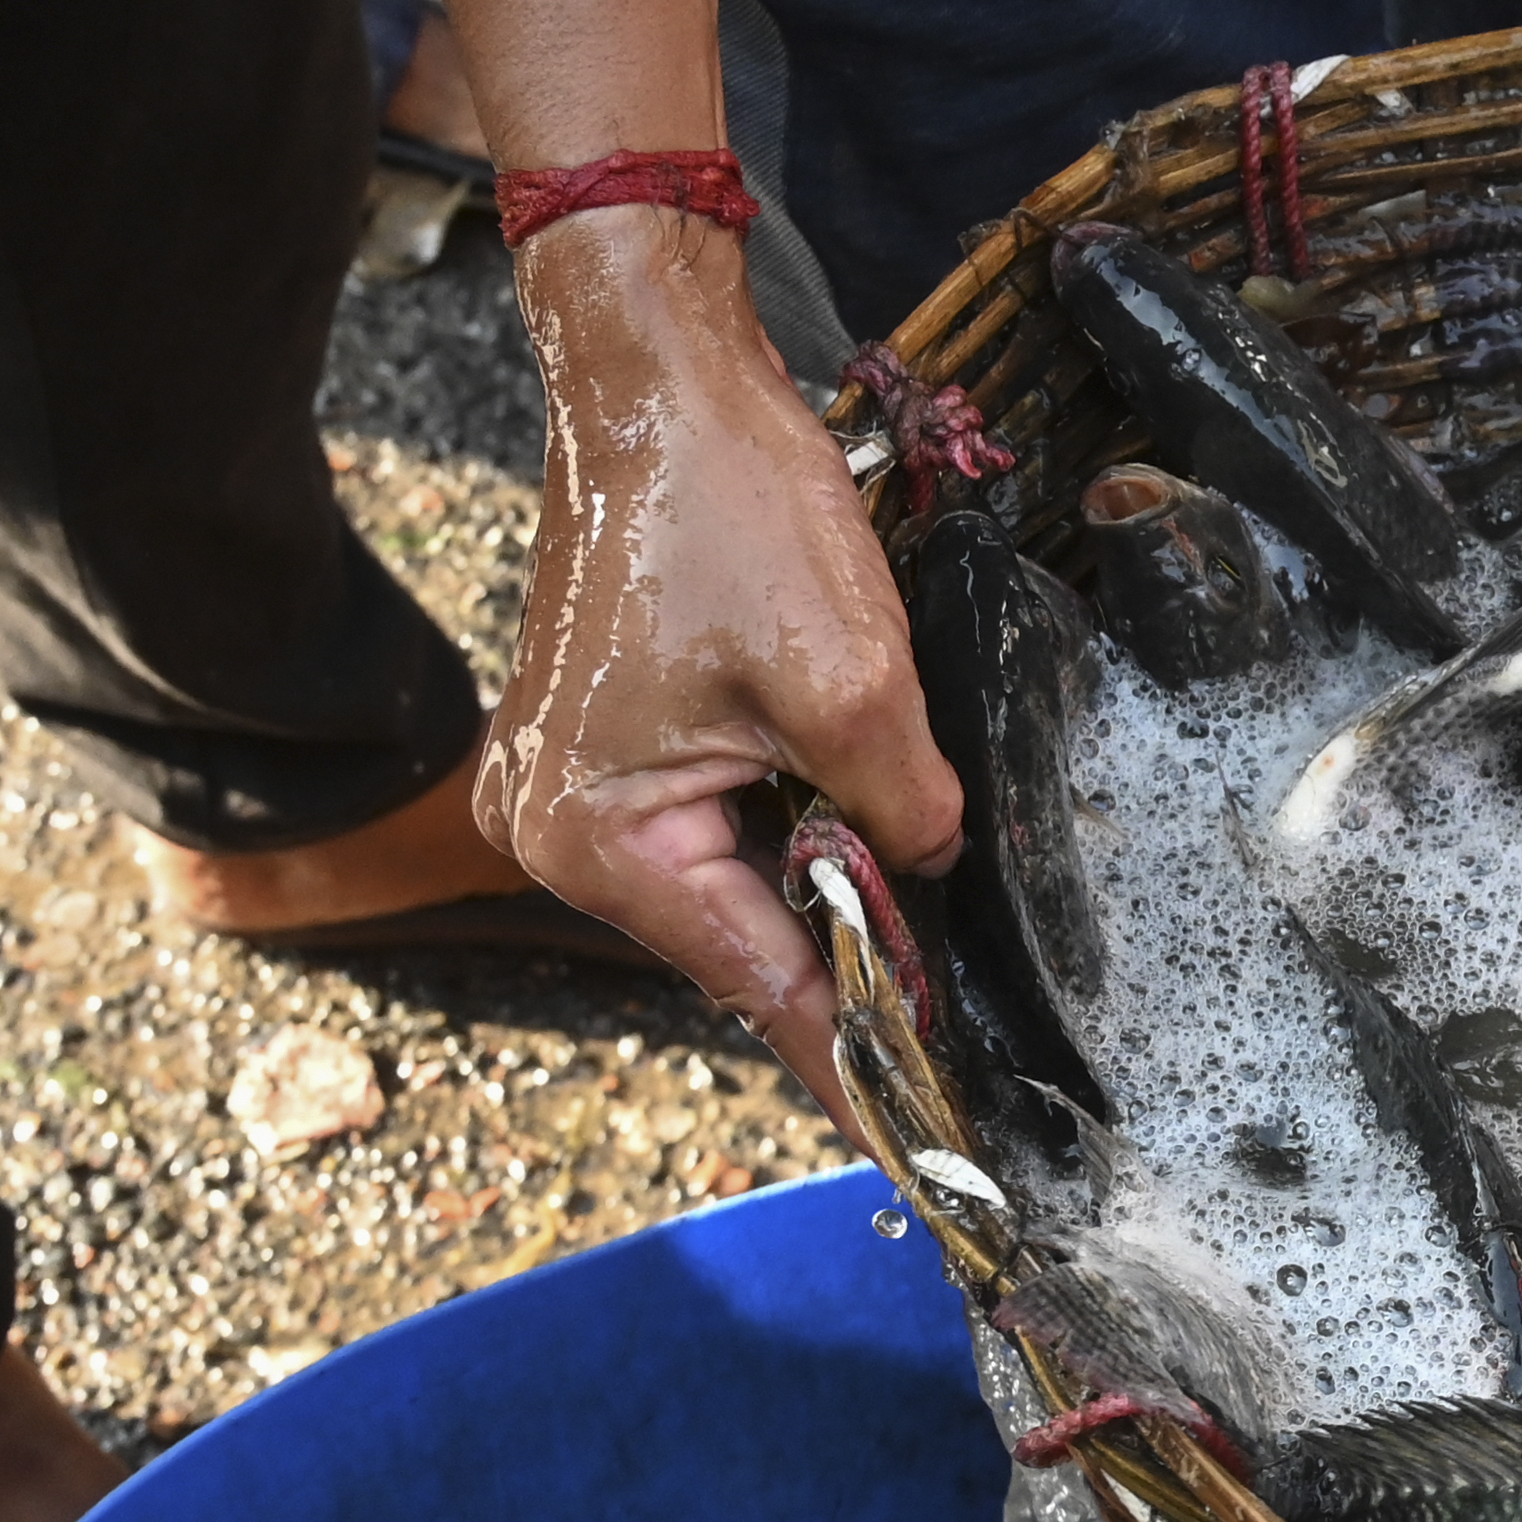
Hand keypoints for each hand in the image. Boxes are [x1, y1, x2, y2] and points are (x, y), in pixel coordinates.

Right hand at [493, 208, 961, 1107]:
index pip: (762, 984)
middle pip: (746, 944)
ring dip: (828, 896)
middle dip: (853, 966)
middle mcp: (559, 835)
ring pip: (741, 888)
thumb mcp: (853, 683)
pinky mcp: (609, 749)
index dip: (859, 1055)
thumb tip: (934, 879)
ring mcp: (573, 791)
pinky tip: (863, 846)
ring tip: (922, 928)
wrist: (661, 378)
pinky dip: (796, 842)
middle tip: (962, 1033)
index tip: (928, 1143)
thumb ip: (904, 812)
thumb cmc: (731, 510)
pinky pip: (722, 832)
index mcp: (599, 837)